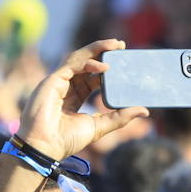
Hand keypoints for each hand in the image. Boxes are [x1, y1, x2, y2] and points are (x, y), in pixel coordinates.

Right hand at [16, 39, 148, 159]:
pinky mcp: (52, 81)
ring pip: (78, 57)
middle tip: (121, 45)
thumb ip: (120, 117)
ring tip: (115, 44)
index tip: (123, 61)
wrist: (45, 146)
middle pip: (85, 62)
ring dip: (96, 49)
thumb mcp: (100, 126)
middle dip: (103, 51)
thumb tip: (145, 110)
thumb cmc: (67, 139)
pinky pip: (71, 66)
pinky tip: (104, 67)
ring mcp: (58, 82)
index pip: (92, 76)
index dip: (106, 67)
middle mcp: (66, 86)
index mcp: (74, 96)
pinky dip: (88, 63)